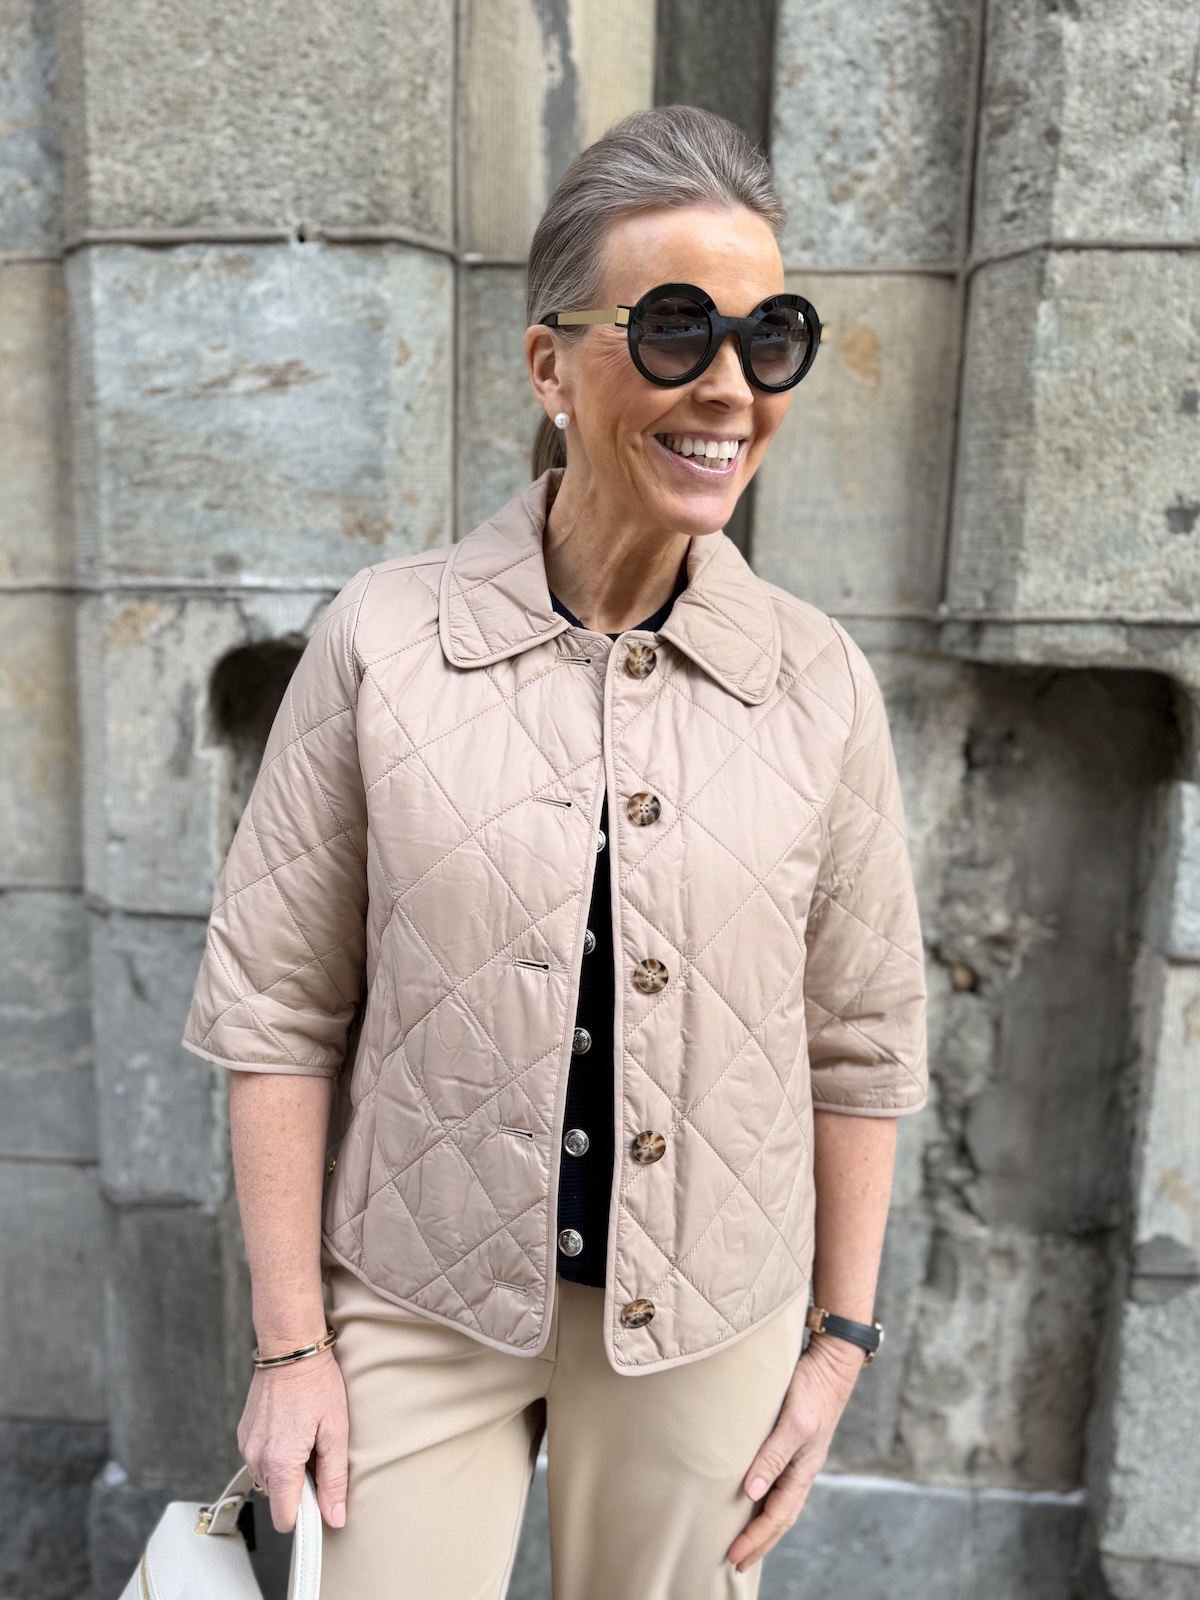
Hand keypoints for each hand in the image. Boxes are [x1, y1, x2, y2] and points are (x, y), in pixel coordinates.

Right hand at [237, 1349, 348, 1533]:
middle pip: (277, 1498)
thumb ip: (334, 1479)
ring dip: (286, 1470)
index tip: (320, 1497)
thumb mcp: (336, 1431)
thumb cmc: (317, 1385)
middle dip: (298, 1486)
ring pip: (268, 1479)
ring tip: (305, 1437)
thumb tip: (334, 1517)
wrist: (290, 1349)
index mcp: (280, 1462)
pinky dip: (275, 1454)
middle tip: (317, 1453)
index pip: (285, 1518)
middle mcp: (256, 1458)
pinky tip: (291, 1428)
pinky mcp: (243, 1434)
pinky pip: (259, 1459)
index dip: (305, 1515)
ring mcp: (246, 1446)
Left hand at [727, 1333, 861, 1572]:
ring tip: (743, 1539)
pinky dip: (765, 1499)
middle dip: (760, 1542)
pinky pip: (778, 1482)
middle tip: (736, 1561)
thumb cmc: (814, 1389)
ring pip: (780, 1502)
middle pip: (781, 1517)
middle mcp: (802, 1469)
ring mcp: (799, 1457)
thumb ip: (773, 1456)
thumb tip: (752, 1492)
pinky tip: (752, 1497)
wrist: (831, 1361)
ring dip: (763, 1524)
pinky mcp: (793, 1442)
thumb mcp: (793, 1423)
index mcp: (804, 1471)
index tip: (734, 1556)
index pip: (777, 1517)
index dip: (756, 1539)